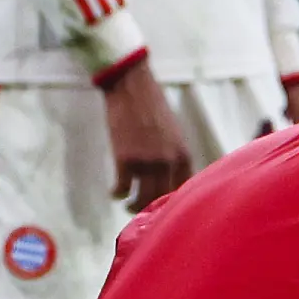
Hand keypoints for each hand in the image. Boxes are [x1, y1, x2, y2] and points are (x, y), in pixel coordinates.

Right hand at [104, 63, 192, 212]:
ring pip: (142, 198)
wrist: (131, 86)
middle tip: (143, 212)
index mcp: (184, 156)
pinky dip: (117, 194)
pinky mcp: (125, 159)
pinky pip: (122, 188)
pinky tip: (114, 194)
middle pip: (162, 198)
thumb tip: (168, 175)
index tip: (164, 207)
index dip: (172, 201)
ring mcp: (147, 163)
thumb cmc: (152, 106)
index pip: (183, 189)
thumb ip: (173, 155)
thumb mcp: (173, 133)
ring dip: (134, 206)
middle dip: (152, 208)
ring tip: (128, 206)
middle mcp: (169, 163)